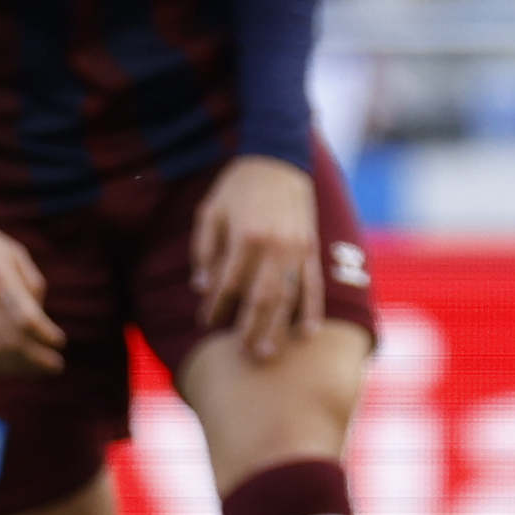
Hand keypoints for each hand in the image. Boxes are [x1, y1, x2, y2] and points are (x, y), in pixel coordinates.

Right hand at [0, 213, 61, 377]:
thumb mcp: (12, 251)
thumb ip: (31, 283)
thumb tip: (40, 318)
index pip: (27, 319)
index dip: (47, 336)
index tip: (60, 342)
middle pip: (11, 341)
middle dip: (38, 359)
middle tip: (55, 366)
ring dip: (17, 367)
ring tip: (34, 369)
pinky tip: (7, 364)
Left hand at [190, 153, 326, 361]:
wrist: (278, 160)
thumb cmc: (238, 188)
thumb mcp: (211, 212)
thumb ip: (204, 250)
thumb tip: (201, 287)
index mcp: (244, 236)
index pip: (228, 282)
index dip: (216, 306)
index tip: (206, 322)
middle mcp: (273, 246)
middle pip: (260, 297)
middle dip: (249, 328)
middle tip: (242, 354)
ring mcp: (296, 249)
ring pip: (287, 297)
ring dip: (278, 328)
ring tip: (268, 352)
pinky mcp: (312, 249)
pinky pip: (313, 285)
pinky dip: (311, 310)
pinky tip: (307, 332)